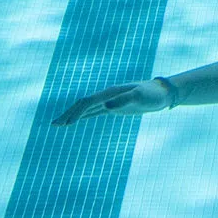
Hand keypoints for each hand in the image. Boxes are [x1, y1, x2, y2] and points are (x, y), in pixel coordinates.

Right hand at [57, 77, 172, 125]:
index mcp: (110, 92)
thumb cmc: (152, 94)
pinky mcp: (113, 107)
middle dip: (68, 114)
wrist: (162, 92)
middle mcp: (107, 96)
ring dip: (72, 115)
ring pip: (86, 109)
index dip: (76, 112)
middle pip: (82, 104)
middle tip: (54, 125)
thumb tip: (106, 107)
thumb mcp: (140, 97)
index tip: (67, 124)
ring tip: (58, 124)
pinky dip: (83, 116)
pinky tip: (76, 121)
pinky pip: (94, 112)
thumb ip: (124, 100)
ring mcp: (109, 101)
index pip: (88, 102)